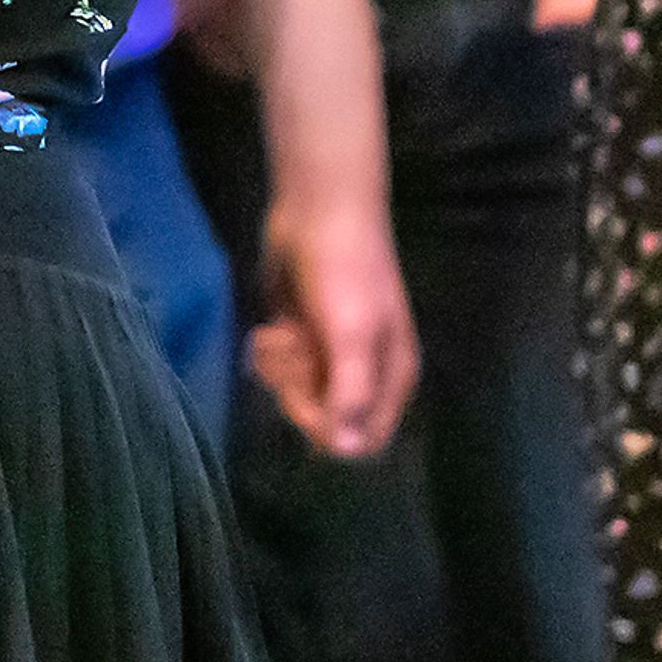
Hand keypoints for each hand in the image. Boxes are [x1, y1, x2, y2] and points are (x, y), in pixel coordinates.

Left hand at [251, 195, 415, 457]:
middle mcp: (363, 374)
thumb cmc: (345, 271)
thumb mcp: (353, 333)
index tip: (309, 399)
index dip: (332, 431)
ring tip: (283, 332)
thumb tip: (346, 450)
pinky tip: (272, 327)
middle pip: (324, 422)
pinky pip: (280, 372)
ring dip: (282, 370)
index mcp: (390, 378)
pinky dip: (271, 355)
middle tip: (293, 351)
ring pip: (297, 396)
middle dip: (299, 391)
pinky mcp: (299, 339)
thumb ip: (350, 393)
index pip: (365, 440)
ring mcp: (328, 356)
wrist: (317, 210)